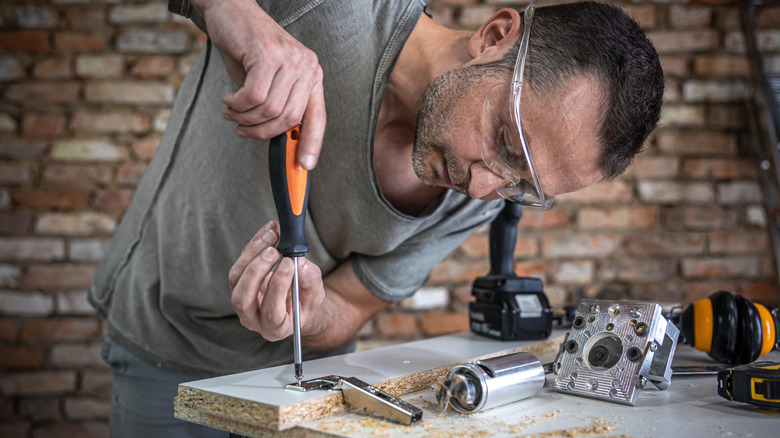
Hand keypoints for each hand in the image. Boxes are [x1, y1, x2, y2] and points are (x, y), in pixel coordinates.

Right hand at [194, 0, 325, 169]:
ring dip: (244, 118)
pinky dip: (237, 104)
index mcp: (312, 76)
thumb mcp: (270, 79)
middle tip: (241, 129)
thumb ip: (279, 105)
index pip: (318, 117)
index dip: (312, 144)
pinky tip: (229, 98)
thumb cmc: (249, 48)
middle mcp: (307, 67)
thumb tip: (279, 141)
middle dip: (261, 132)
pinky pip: (253, 96)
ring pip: (269, 109)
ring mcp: (289, 59)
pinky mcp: (268, 54)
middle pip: (289, 118)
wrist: (232, 10)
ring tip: (231, 111)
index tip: (305, 166)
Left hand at [228, 221, 324, 340]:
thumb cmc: (303, 303)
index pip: (271, 311)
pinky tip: (268, 233)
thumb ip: (311, 282)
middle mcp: (253, 318)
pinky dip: (253, 246)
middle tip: (274, 250)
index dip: (278, 286)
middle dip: (257, 270)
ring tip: (272, 235)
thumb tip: (301, 262)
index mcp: (275, 328)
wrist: (293, 302)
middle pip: (244, 297)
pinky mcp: (238, 283)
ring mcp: (242, 301)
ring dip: (253, 253)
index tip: (288, 263)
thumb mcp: (315, 296)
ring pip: (236, 278)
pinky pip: (239, 264)